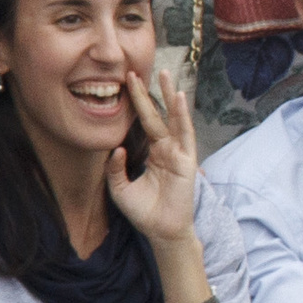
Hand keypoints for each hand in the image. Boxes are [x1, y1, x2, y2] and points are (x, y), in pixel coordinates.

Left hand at [105, 69, 200, 251]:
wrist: (161, 231)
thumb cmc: (144, 212)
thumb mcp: (120, 189)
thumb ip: (115, 169)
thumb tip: (116, 149)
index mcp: (155, 152)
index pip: (145, 122)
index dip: (137, 103)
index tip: (128, 83)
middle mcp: (168, 148)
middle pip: (158, 114)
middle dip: (150, 92)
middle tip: (139, 71)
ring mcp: (179, 152)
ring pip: (174, 118)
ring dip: (169, 95)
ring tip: (165, 74)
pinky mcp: (187, 160)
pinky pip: (185, 133)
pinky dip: (183, 115)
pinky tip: (179, 98)